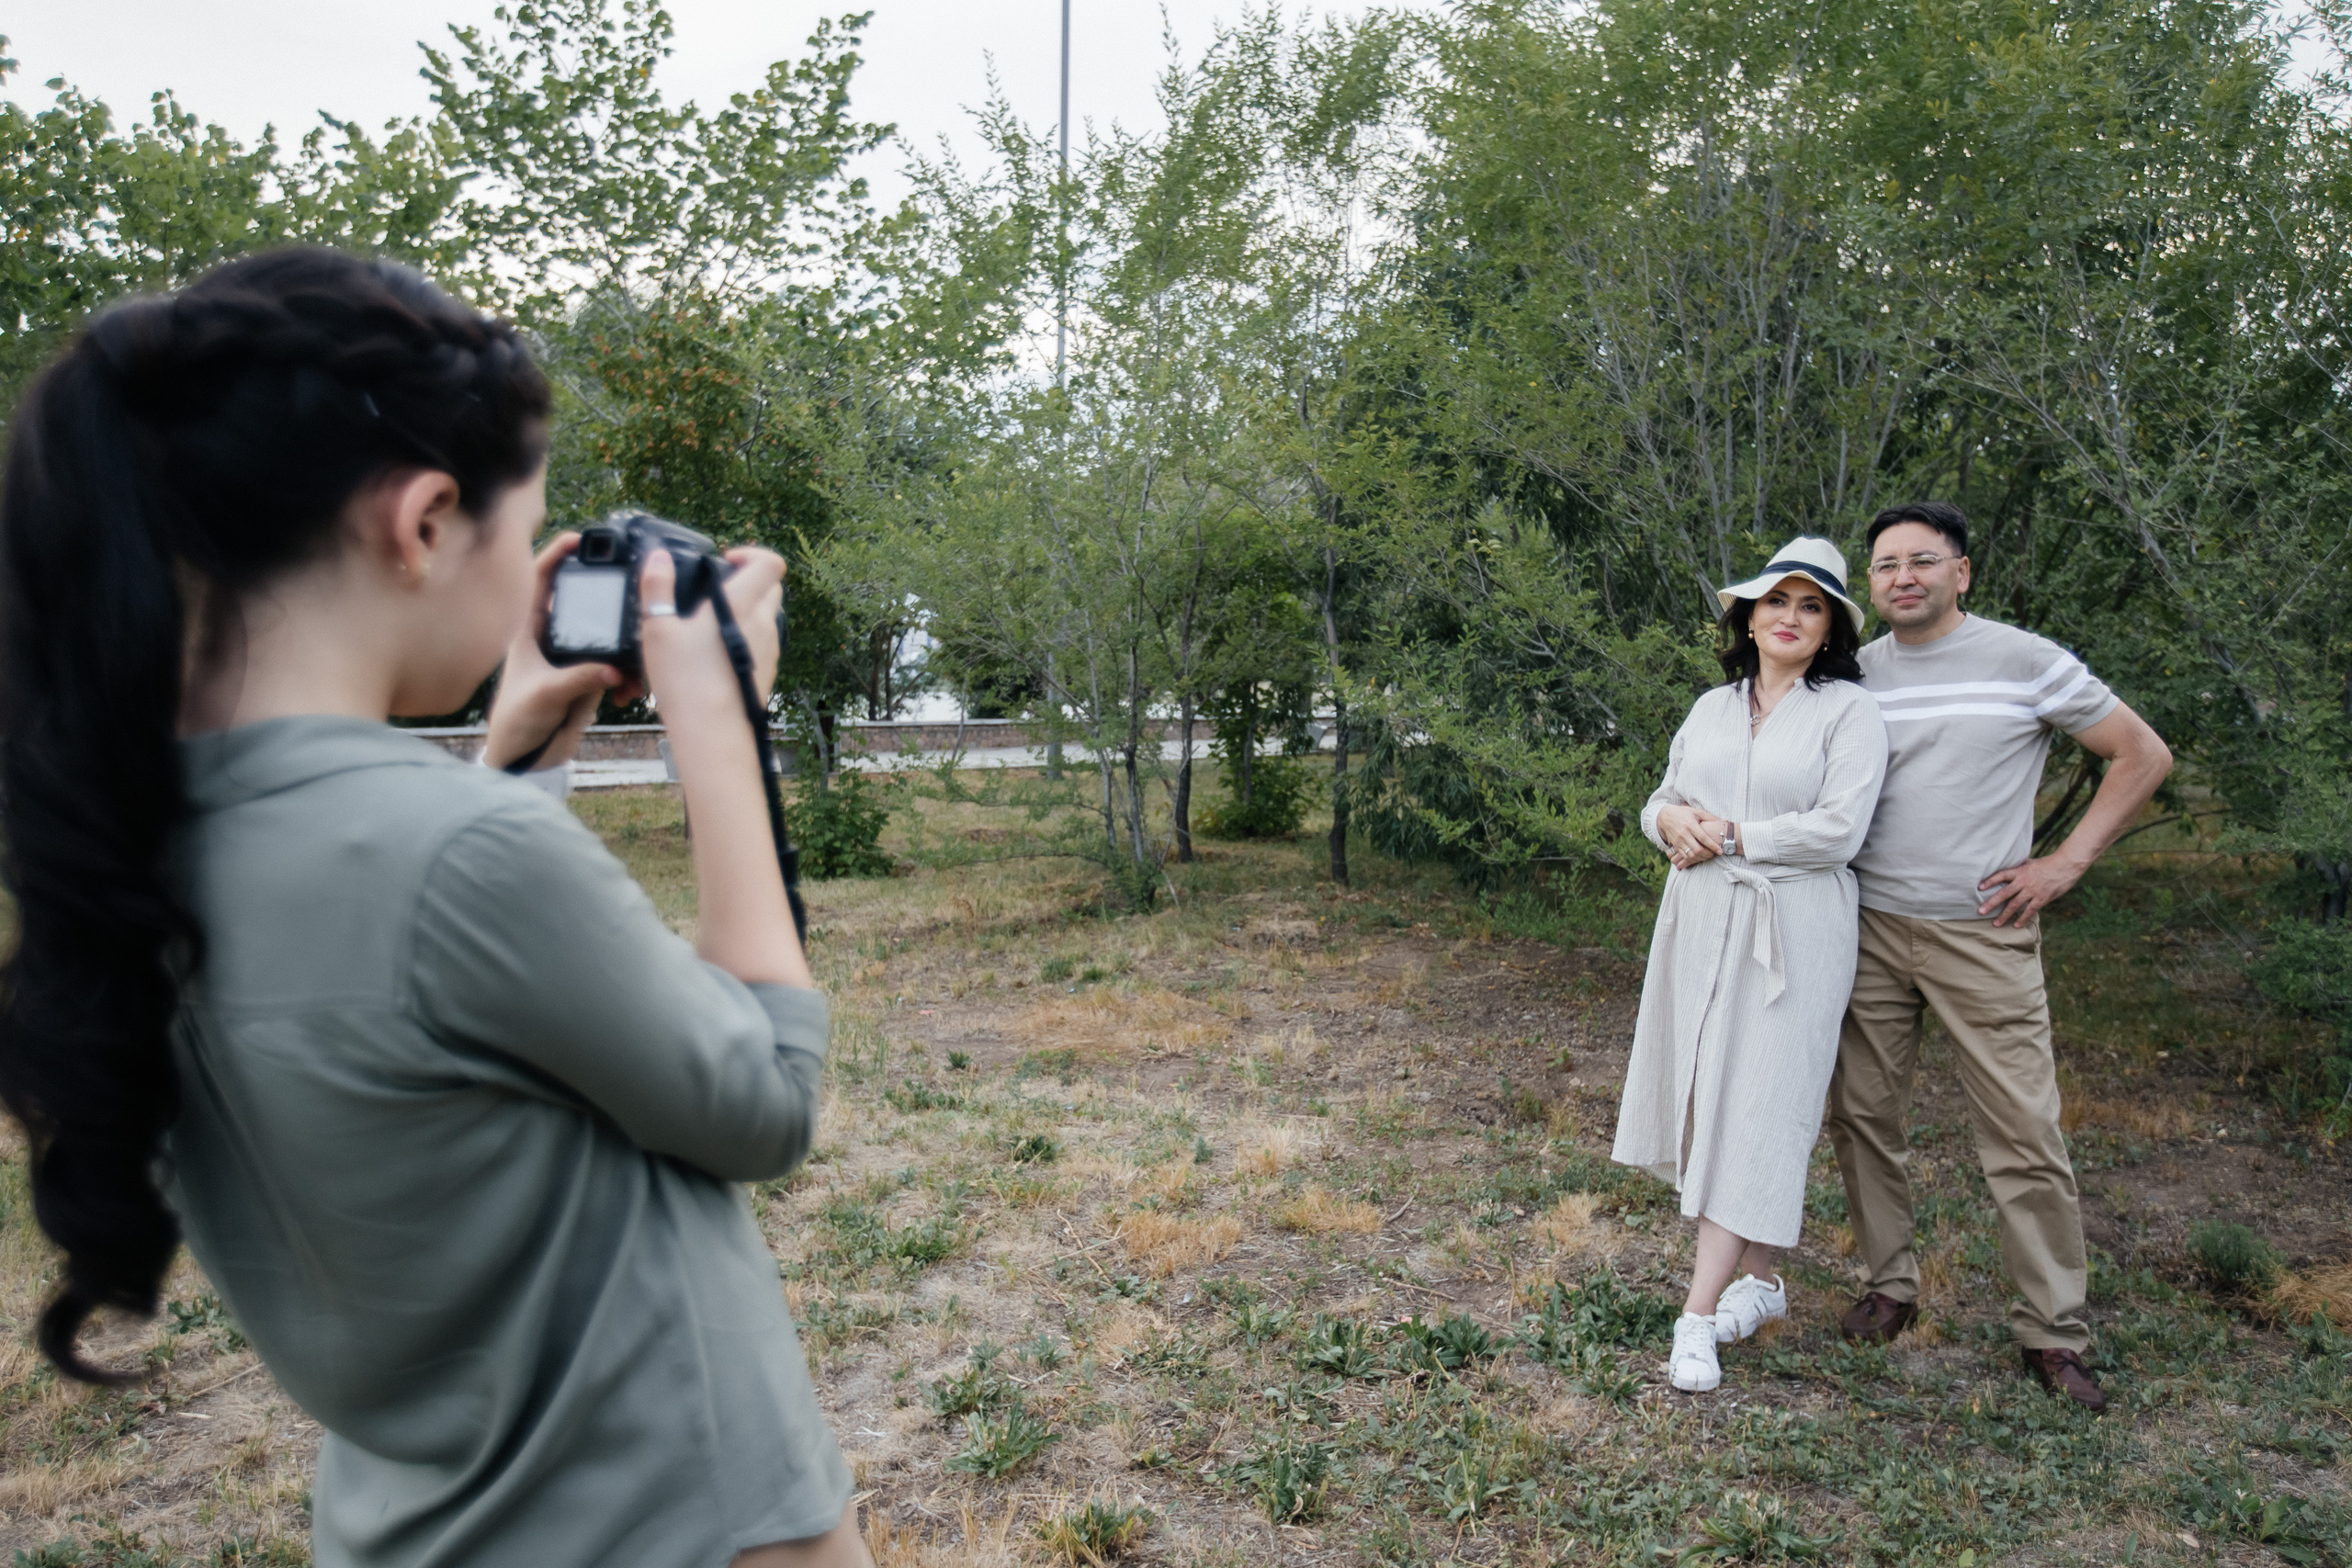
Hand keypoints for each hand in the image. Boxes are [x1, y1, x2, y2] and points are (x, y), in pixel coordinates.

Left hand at [482, 532, 630, 770]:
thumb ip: (577, 679)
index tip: (579, 540)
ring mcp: (573, 656)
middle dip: (606, 593)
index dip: (557, 554)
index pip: (541, 581)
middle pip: (581, 599)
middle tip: (629, 582)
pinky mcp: (591, 677)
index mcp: (529, 630)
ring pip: (606, 634)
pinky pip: (618, 665)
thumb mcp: (544, 695)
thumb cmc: (517, 720)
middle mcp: (553, 637)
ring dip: (624, 644)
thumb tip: (613, 670)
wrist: (525, 756)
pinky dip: (629, 675)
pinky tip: (630, 691)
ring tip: (637, 656)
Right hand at [638, 544, 786, 739]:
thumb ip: (656, 588)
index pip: (771, 563)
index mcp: (742, 603)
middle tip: (716, 589)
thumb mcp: (657, 629)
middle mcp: (763, 623)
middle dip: (750, 580)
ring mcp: (770, 649)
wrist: (713, 732)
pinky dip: (748, 636)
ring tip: (712, 622)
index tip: (726, 560)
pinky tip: (717, 651)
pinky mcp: (768, 671)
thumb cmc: (685, 680)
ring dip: (748, 609)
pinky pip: (764, 643)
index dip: (752, 554)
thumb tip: (657, 558)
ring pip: (768, 616)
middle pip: (772, 587)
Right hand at [1654, 804, 1720, 870]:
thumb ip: (1711, 818)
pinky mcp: (1675, 845)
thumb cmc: (1684, 813)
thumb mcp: (1697, 812)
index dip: (1712, 846)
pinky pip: (1684, 856)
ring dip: (1700, 858)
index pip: (1703, 838)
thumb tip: (1726, 821)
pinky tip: (1698, 857)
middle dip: (1707, 854)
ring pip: (1690, 855)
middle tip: (1714, 854)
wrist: (1665, 816)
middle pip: (1697, 849)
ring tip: (1707, 856)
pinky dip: (1692, 859)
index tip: (1720, 851)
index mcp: (1690, 825)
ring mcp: (1678, 841)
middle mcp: (1683, 834)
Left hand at [1976, 852, 2086, 925]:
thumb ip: (2020, 867)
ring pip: (2015, 905)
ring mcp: (2032, 891)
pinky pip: (2030, 910)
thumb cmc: (2048, 863)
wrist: (2065, 866)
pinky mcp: (2042, 898)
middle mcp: (2023, 881)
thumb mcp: (2030, 862)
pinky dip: (2022, 919)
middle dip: (1991, 903)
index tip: (1980, 887)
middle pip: (2004, 893)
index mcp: (2020, 871)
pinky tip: (2016, 925)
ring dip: (2004, 915)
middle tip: (1980, 911)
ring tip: (1995, 923)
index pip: (2001, 875)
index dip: (1990, 881)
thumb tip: (2010, 866)